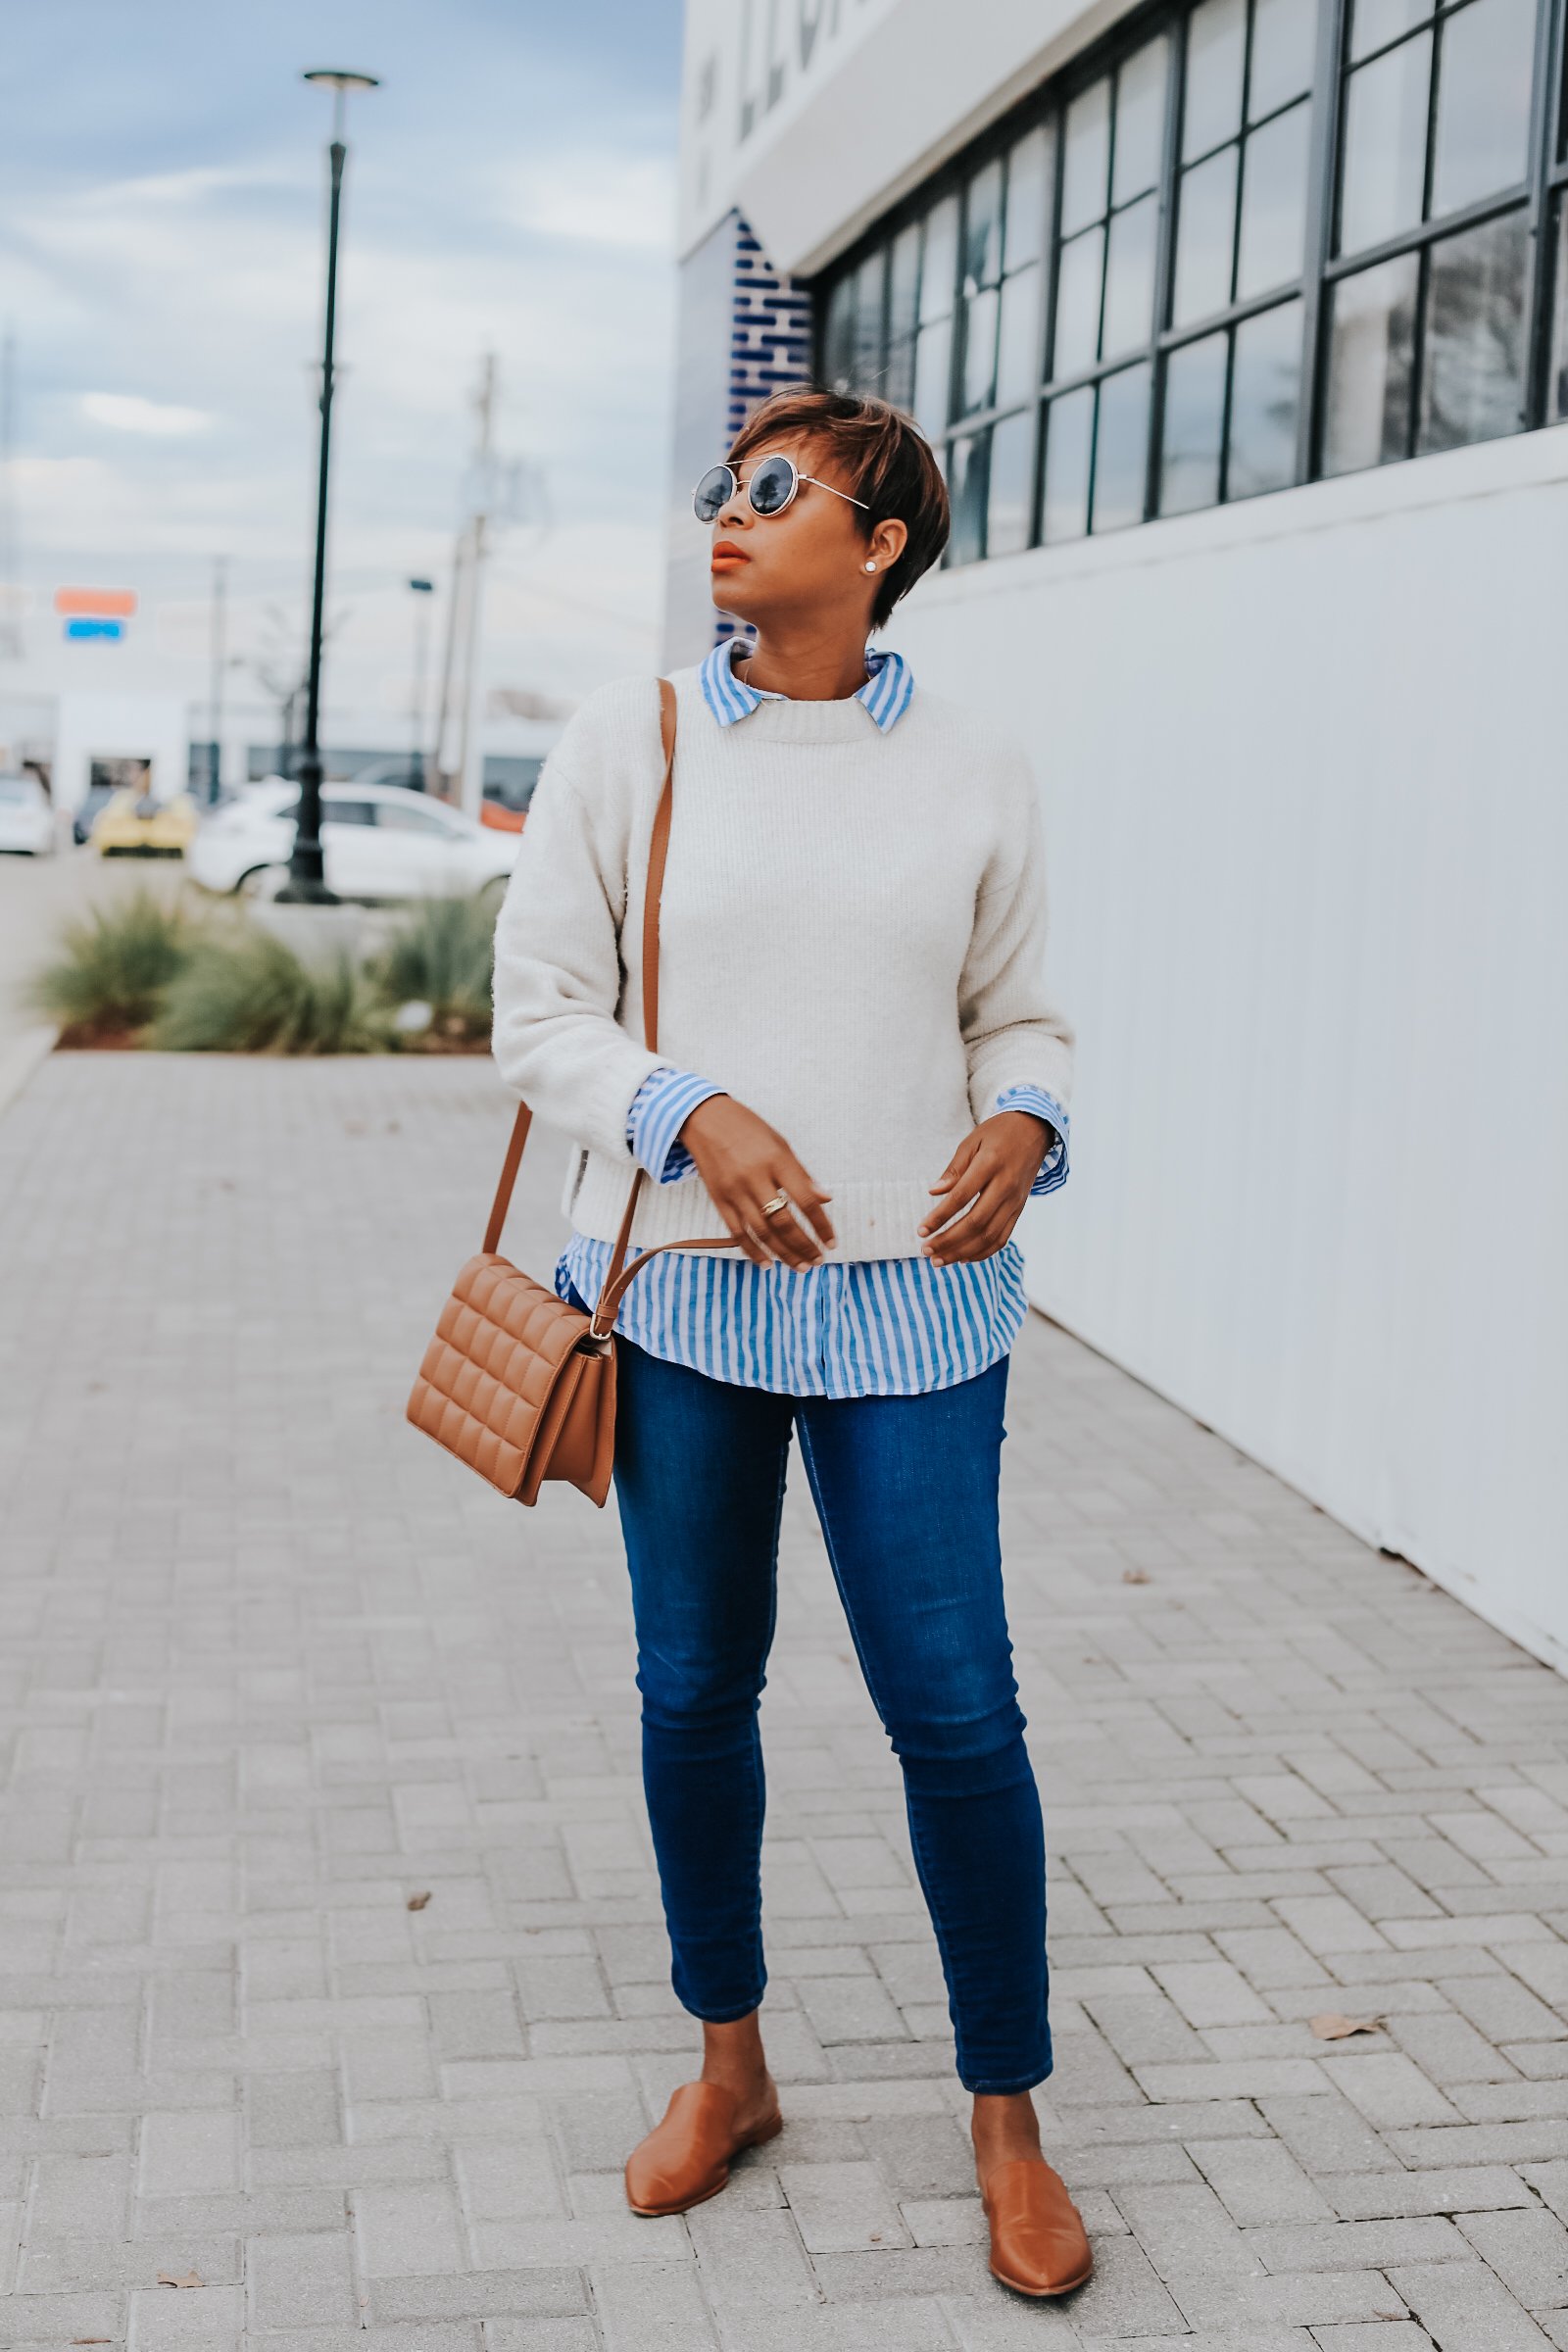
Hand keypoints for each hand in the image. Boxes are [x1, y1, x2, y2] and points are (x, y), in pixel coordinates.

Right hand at [678, 1095, 835, 1268]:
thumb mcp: (780, 1144)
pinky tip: (768, 1264)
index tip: (831, 1242)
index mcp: (777, 1161)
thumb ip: (802, 1174)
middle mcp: (755, 1178)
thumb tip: (826, 1199)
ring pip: (762, 1232)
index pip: (805, 1201)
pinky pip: (737, 1232)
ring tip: (800, 1267)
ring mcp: (735, 1191)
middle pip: (784, 1222)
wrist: (705, 1120)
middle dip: (804, 1246)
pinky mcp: (719, 1200)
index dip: (821, 1225)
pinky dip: (753, 1251)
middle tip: (818, 1261)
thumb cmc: (748, 1129)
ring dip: (784, 1253)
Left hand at [920, 1111, 1050, 1264]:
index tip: (921, 1230)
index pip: (962, 1197)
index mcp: (990, 1164)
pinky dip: (983, 1252)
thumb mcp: (972, 1141)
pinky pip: (1003, 1237)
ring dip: (962, 1252)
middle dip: (948, 1241)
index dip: (940, 1217)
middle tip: (926, 1250)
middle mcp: (1006, 1186)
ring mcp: (1015, 1201)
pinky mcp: (1019, 1209)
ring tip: (939, 1260)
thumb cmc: (998, 1133)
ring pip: (989, 1235)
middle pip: (976, 1222)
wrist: (1034, 1131)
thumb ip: (954, 1168)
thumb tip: (933, 1191)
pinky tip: (963, 1258)